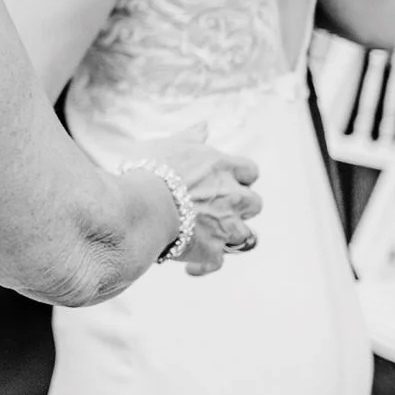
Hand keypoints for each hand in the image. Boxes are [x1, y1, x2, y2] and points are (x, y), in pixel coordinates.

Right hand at [150, 130, 263, 276]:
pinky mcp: (211, 250)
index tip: (225, 179)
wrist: (140, 205)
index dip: (240, 176)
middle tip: (218, 208)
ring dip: (231, 238)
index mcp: (223, 166)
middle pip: (254, 203)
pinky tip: (190, 267)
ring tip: (209, 238)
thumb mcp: (166, 144)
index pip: (250, 170)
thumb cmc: (149, 169)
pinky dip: (204, 266)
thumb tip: (204, 127)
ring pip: (246, 237)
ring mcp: (225, 226)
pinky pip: (216, 264)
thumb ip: (190, 137)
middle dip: (240, 207)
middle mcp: (232, 196)